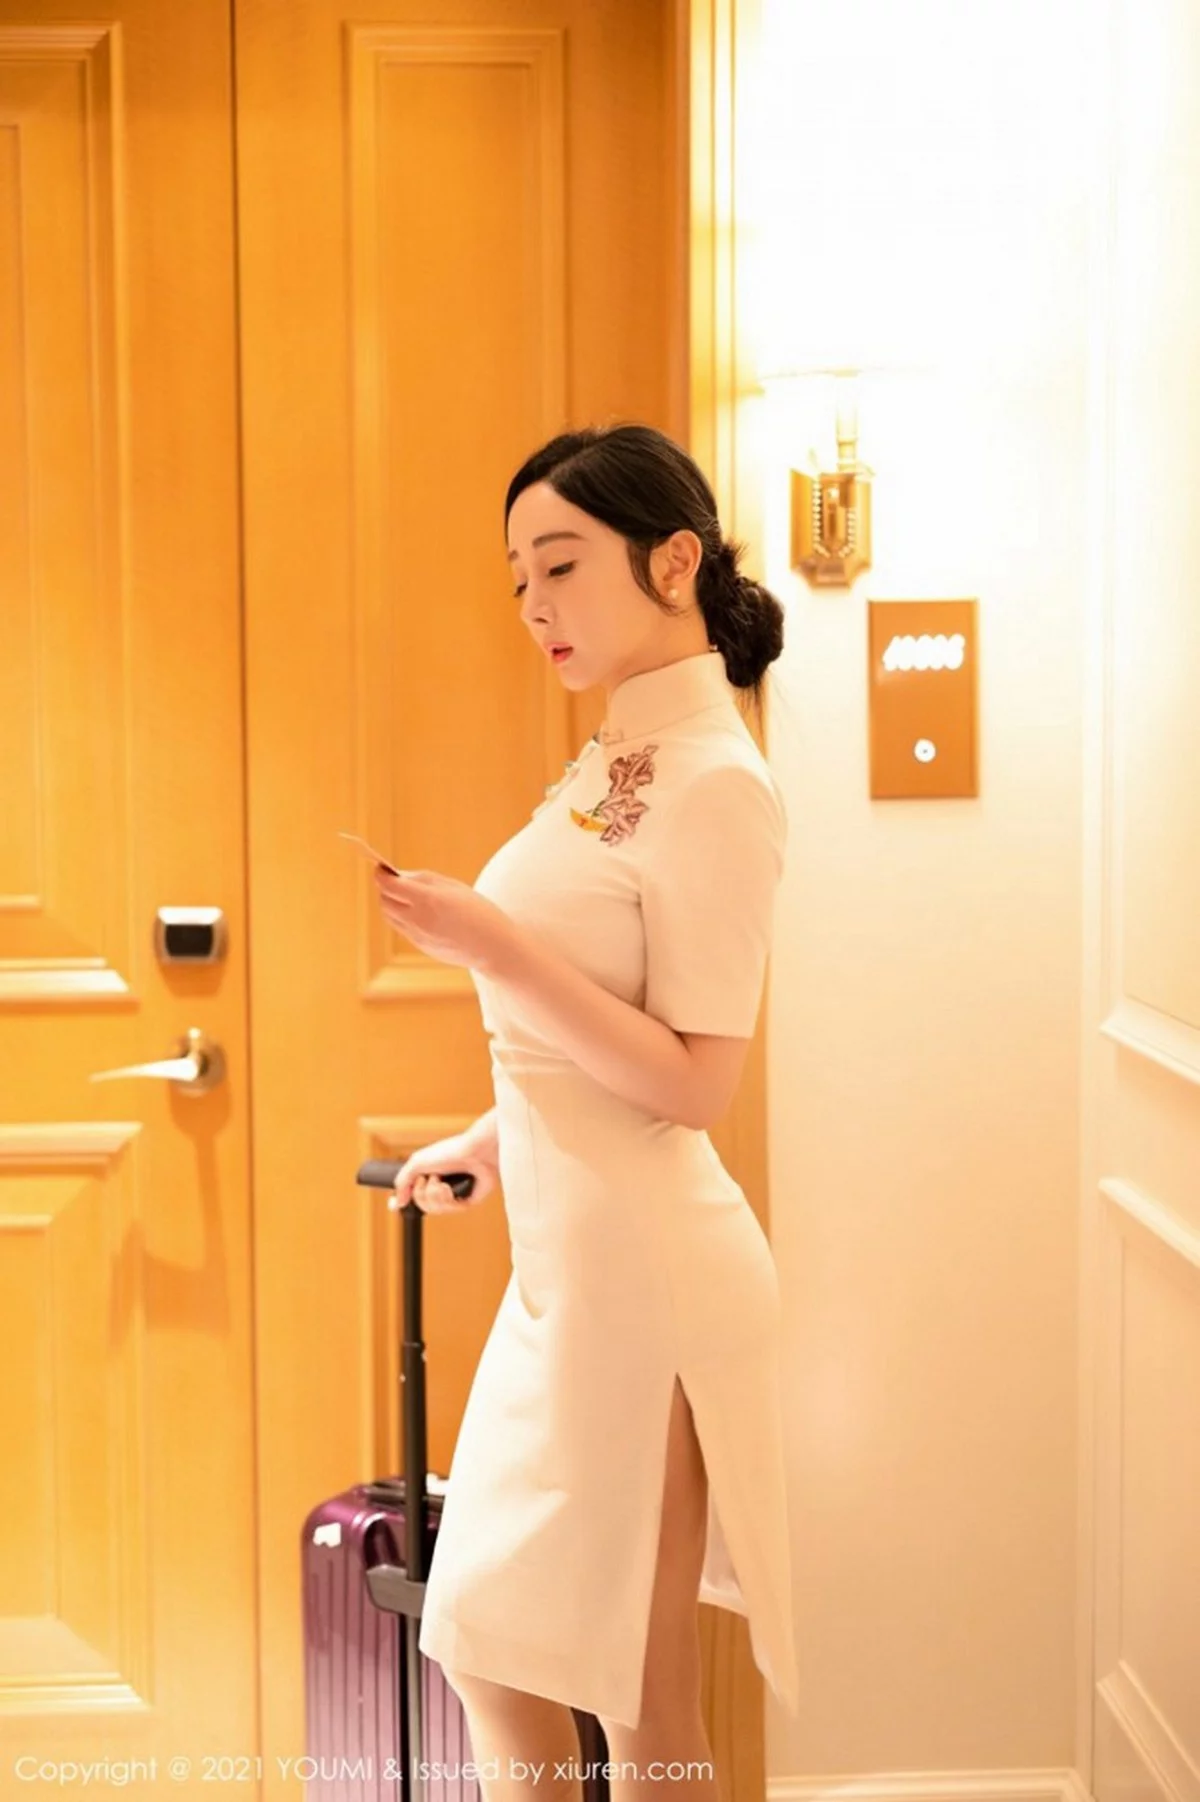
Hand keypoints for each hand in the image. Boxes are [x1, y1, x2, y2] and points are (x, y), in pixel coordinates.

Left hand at [373, 865, 516, 973]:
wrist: (494, 947)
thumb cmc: (479, 912)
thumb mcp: (454, 887)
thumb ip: (424, 879)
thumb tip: (400, 877)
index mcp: (427, 900)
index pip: (389, 886)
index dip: (381, 875)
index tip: (381, 868)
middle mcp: (418, 920)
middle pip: (385, 902)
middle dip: (386, 889)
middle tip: (395, 881)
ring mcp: (417, 936)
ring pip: (390, 917)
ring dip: (392, 904)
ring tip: (406, 897)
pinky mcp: (421, 947)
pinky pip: (403, 928)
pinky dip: (404, 917)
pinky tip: (420, 912)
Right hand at [388, 1130, 498, 1213]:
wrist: (475, 1151)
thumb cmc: (448, 1152)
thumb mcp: (417, 1163)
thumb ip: (403, 1182)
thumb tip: (398, 1203)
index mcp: (427, 1175)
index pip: (410, 1194)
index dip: (400, 1201)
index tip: (394, 1205)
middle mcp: (439, 1186)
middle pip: (420, 1205)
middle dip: (420, 1194)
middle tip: (427, 1179)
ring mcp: (452, 1195)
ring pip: (433, 1210)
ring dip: (433, 1195)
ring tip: (441, 1182)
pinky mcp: (466, 1201)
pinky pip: (449, 1210)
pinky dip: (446, 1199)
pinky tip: (449, 1188)